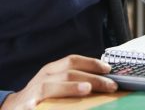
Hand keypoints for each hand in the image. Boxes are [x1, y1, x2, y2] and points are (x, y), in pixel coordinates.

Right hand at [1, 55, 116, 108]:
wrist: (13, 109)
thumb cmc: (40, 97)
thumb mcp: (55, 84)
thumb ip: (73, 82)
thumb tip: (99, 83)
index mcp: (53, 69)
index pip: (73, 60)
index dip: (91, 63)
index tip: (109, 69)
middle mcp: (45, 75)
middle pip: (70, 72)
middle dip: (92, 78)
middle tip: (111, 85)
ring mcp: (35, 89)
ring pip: (55, 85)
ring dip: (73, 87)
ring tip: (88, 89)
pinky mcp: (29, 103)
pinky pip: (43, 101)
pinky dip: (57, 100)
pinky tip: (68, 106)